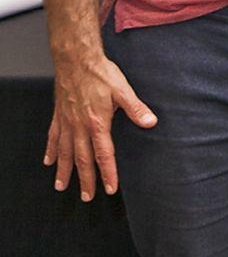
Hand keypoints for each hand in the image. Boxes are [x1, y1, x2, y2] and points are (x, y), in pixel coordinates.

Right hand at [44, 40, 155, 201]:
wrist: (76, 59)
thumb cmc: (99, 73)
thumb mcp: (123, 90)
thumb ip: (137, 108)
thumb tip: (151, 122)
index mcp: (97, 122)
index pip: (103, 154)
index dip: (107, 173)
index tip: (109, 188)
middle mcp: (79, 126)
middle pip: (82, 159)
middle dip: (85, 179)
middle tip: (86, 197)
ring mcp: (66, 121)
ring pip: (64, 152)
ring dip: (64, 170)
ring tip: (62, 186)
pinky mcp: (59, 115)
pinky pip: (52, 137)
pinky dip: (51, 150)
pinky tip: (48, 161)